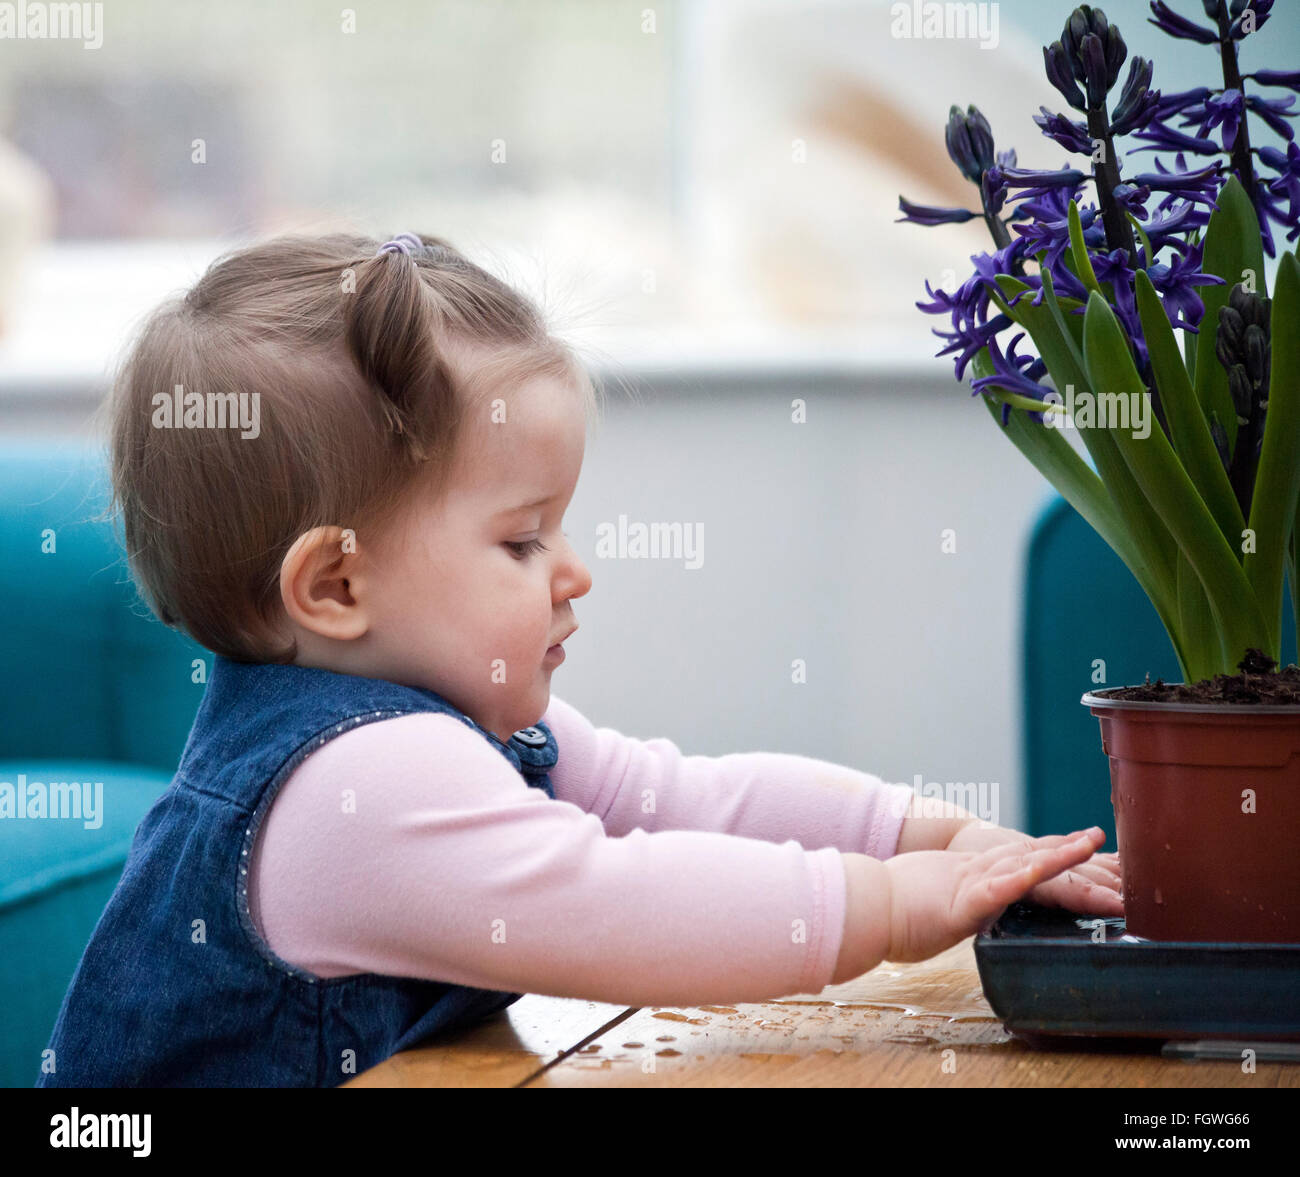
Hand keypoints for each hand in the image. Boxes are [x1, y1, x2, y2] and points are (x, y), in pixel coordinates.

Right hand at [881, 827, 1107, 961]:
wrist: (861, 909)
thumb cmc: (884, 914)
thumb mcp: (923, 912)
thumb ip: (940, 907)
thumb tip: (938, 912)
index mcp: (968, 882)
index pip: (1013, 865)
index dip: (1043, 854)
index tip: (1070, 846)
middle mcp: (975, 880)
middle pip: (1027, 859)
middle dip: (1064, 849)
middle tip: (1095, 835)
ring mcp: (971, 888)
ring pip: (1023, 868)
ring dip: (1060, 857)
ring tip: (1090, 842)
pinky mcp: (963, 904)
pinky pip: (1000, 890)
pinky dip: (1026, 878)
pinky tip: (1047, 868)